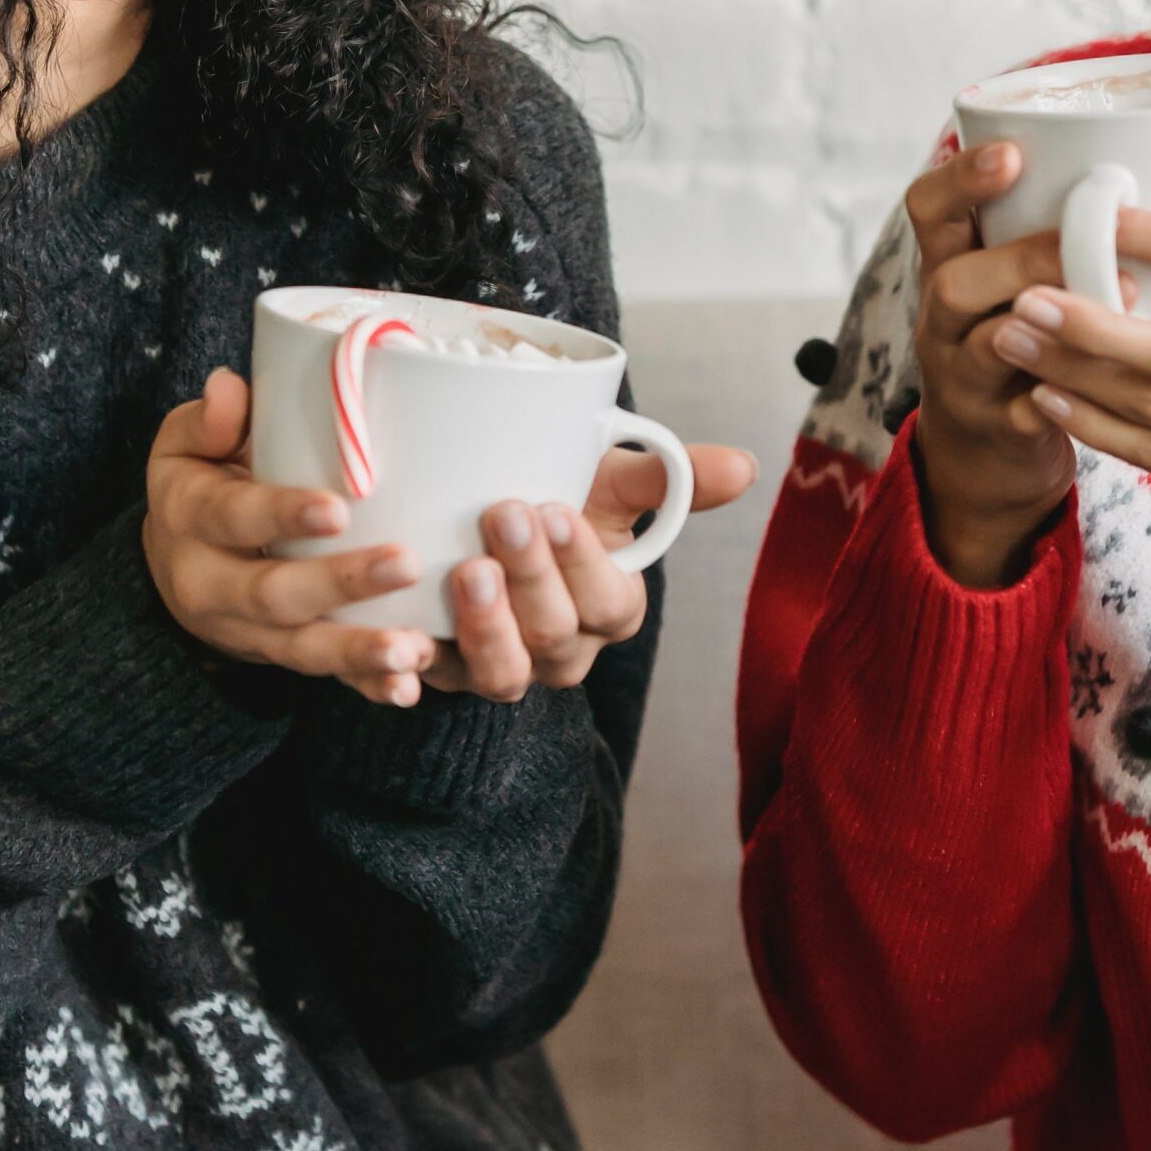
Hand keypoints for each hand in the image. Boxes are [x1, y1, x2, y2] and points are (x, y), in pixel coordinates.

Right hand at [145, 368, 438, 706]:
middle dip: (340, 582)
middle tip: (404, 564)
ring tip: (413, 649)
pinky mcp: (277, 654)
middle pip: (274, 592)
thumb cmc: (201, 476)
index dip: (283, 514)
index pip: (235, 517)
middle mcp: (209, 585)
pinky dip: (362, 684)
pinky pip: (321, 675)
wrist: (173, 559)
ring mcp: (244, 630)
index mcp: (191, 518)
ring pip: (300, 647)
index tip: (339, 509)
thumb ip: (209, 419)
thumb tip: (228, 388)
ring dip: (358, 651)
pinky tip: (405, 687)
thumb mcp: (186, 442)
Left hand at [423, 441, 758, 702]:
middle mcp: (564, 649)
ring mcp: (504, 667)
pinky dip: (415, 671)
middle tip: (504, 512)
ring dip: (486, 628)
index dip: (584, 563)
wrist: (484, 520)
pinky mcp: (443, 671)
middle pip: (556, 634)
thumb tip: (746, 465)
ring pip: (504, 673)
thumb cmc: (561, 495)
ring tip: (465, 570)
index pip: (610, 601)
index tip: (556, 508)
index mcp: (611, 607)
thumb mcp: (610, 481)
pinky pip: (431, 685)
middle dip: (532, 577)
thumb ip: (670, 476)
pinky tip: (404, 643)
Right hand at [904, 140, 1088, 588]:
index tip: (1011, 153)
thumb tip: (1141, 161)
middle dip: (1021, 259)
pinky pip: (1025, 415)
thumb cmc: (1016, 343)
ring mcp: (963, 380)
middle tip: (1087, 245)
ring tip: (1123, 302)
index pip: (928, 209)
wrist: (980, 456)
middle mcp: (942, 321)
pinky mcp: (996, 431)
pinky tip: (1112, 382)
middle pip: (951, 281)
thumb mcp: (1008, 281)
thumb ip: (1042, 231)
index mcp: (948, 267)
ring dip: (1049, 323)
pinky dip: (1067, 397)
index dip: (961, 178)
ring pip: (983, 347)